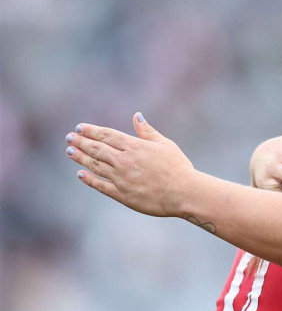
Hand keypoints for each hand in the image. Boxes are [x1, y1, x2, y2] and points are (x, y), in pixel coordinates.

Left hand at [67, 112, 195, 217]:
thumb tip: (136, 115)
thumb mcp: (165, 145)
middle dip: (80, 142)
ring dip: (80, 157)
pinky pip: (100, 185)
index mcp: (135, 147)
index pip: (107, 135)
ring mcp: (121, 178)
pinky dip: (89, 179)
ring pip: (94, 165)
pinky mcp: (122, 194)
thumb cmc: (178, 168)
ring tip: (70, 151)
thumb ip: (147, 131)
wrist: (184, 193)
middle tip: (69, 138)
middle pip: (96, 149)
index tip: (80, 127)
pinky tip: (80, 174)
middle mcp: (124, 161)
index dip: (91, 130)